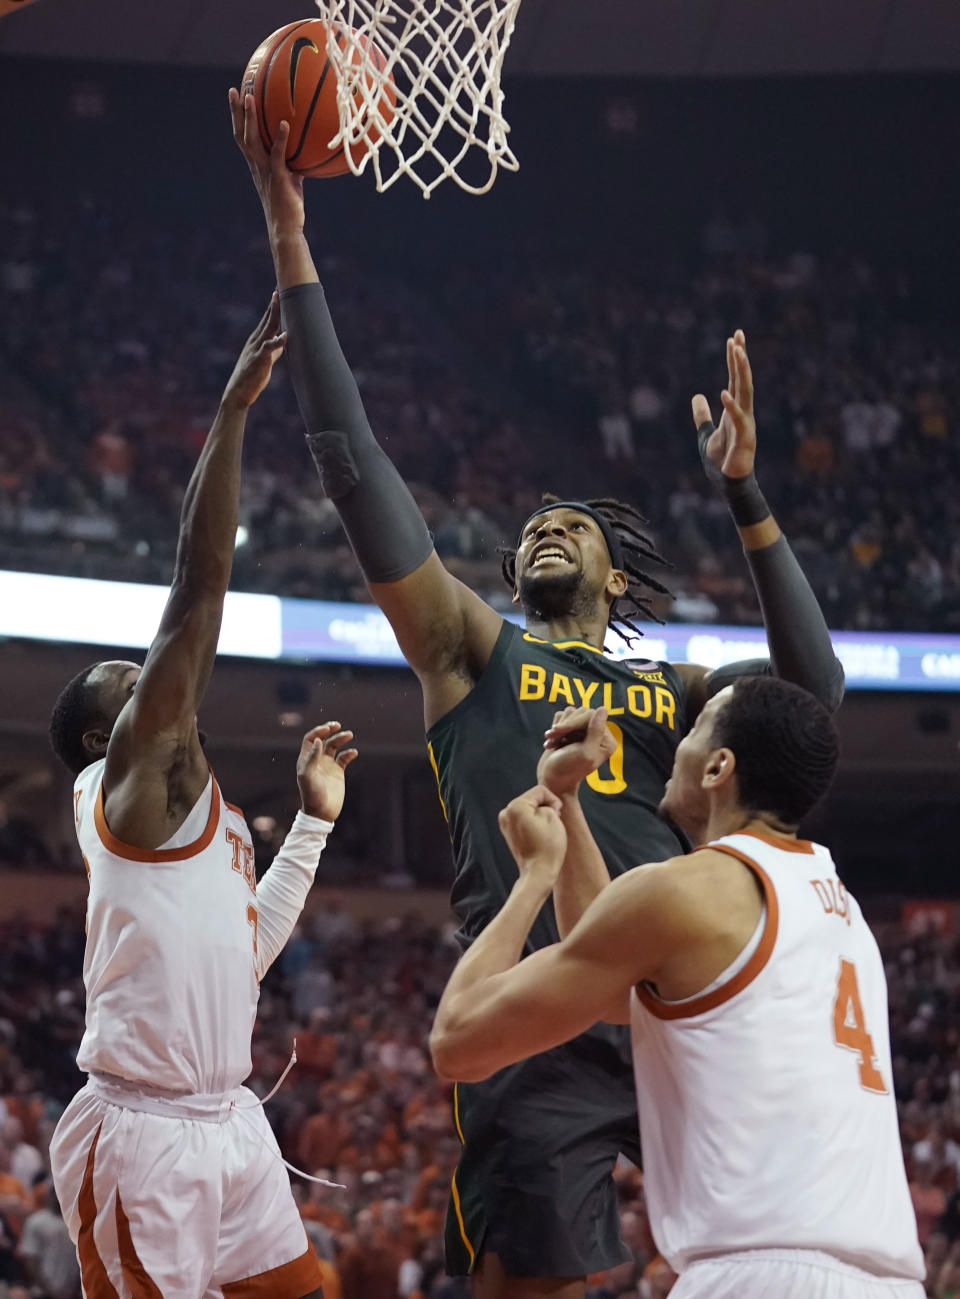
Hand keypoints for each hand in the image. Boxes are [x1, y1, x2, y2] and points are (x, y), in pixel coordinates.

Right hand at [221, 294, 286, 411]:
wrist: (238, 393)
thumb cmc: (252, 377)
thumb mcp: (265, 360)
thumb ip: (273, 350)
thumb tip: (282, 341)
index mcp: (257, 340)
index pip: (267, 319)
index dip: (274, 306)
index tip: (279, 292)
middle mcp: (256, 341)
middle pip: (268, 319)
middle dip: (274, 304)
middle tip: (280, 289)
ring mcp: (257, 349)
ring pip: (268, 329)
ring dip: (275, 315)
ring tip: (281, 302)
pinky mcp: (259, 361)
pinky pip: (269, 349)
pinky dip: (277, 342)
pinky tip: (285, 335)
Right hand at [229, 88, 305, 236]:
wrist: (285, 228)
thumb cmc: (289, 206)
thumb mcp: (291, 179)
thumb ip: (293, 163)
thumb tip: (305, 150)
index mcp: (256, 166)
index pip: (242, 137)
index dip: (237, 118)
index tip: (236, 98)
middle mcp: (256, 166)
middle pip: (241, 134)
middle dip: (236, 112)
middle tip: (234, 89)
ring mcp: (265, 171)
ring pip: (252, 140)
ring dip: (249, 118)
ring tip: (250, 97)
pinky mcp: (278, 177)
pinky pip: (277, 154)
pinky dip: (280, 138)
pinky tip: (284, 123)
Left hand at [297, 721, 357, 820]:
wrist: (321, 813)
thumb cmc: (311, 795)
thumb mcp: (308, 776)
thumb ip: (312, 758)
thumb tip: (318, 740)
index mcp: (306, 759)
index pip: (311, 739)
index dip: (318, 731)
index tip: (327, 729)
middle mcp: (317, 760)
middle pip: (323, 739)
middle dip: (329, 730)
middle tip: (337, 725)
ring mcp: (328, 765)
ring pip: (334, 746)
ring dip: (341, 738)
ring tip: (349, 734)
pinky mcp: (338, 772)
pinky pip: (344, 758)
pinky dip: (349, 753)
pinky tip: (353, 752)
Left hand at [498, 785, 565, 889]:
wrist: (538, 873)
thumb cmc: (549, 846)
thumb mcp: (553, 816)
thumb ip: (547, 803)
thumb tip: (539, 806)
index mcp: (516, 806)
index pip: (540, 791)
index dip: (553, 801)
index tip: (558, 815)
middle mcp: (506, 813)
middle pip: (533, 799)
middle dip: (545, 807)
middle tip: (553, 824)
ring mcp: (505, 823)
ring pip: (529, 809)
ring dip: (540, 815)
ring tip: (546, 831)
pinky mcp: (508, 832)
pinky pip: (524, 819)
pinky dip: (533, 823)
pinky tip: (540, 836)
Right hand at [537, 707, 615, 795]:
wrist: (552, 779)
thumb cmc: (569, 769)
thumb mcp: (585, 752)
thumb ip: (596, 731)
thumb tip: (603, 709)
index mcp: (606, 741)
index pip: (591, 716)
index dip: (573, 721)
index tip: (558, 731)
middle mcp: (598, 734)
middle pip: (581, 712)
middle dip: (564, 725)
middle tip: (551, 736)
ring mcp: (583, 732)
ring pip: (570, 713)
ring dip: (558, 728)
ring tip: (552, 742)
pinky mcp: (570, 731)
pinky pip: (562, 717)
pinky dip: (555, 728)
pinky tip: (552, 742)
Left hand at [692, 328, 755, 479]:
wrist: (729, 484)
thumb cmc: (721, 460)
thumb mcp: (706, 433)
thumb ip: (703, 415)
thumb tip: (697, 396)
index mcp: (735, 410)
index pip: (735, 379)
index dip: (734, 360)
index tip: (733, 338)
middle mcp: (743, 413)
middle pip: (743, 380)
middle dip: (740, 358)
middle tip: (737, 335)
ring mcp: (746, 425)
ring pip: (745, 393)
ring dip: (741, 372)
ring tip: (737, 352)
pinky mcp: (744, 440)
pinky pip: (738, 420)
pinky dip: (731, 406)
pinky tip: (723, 392)